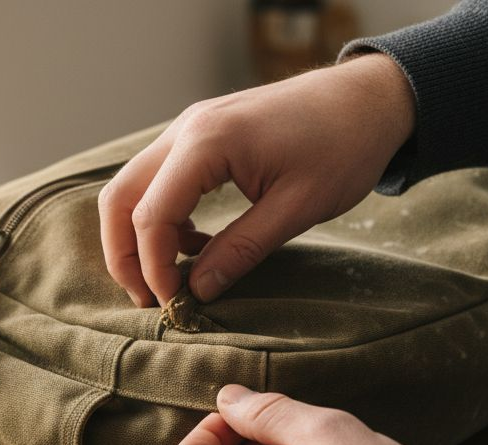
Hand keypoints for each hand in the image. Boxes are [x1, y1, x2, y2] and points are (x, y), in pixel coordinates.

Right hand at [99, 53, 415, 306]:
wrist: (368, 99)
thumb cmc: (342, 147)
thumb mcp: (296, 208)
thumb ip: (241, 250)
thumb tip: (198, 291)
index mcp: (206, 143)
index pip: (150, 215)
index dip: (153, 267)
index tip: (174, 303)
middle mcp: (187, 129)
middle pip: (120, 197)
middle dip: (125, 254)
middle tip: (149, 298)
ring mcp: (191, 127)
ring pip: (134, 186)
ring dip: (140, 235)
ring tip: (174, 277)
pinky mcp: (202, 133)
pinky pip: (160, 178)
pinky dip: (162, 215)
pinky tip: (197, 244)